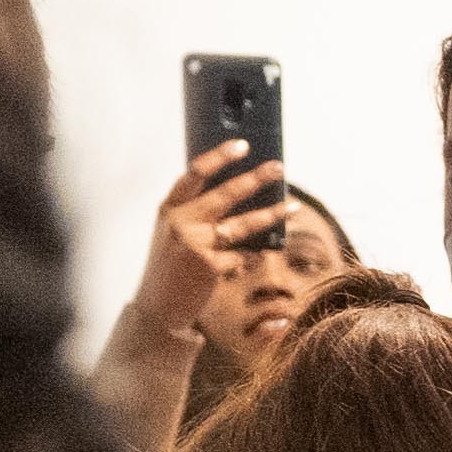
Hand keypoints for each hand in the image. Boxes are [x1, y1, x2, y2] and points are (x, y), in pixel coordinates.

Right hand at [119, 137, 292, 355]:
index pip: (195, 173)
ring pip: (243, 224)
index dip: (219, 156)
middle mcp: (180, 221)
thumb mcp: (174, 233)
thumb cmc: (172, 266)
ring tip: (293, 207)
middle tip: (279, 167)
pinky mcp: (209, 265)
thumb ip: (196, 213)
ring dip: (272, 214)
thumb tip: (239, 191)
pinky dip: (253, 256)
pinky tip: (259, 255)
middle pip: (225, 193)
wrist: (159, 306)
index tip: (242, 144)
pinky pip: (244, 255)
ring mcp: (194, 243)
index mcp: (169, 208)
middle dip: (256, 178)